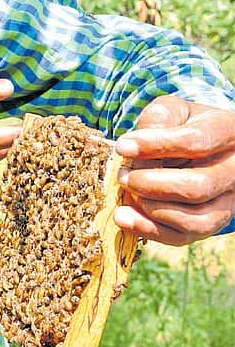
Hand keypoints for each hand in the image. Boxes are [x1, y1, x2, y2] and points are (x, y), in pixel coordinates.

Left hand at [114, 95, 234, 245]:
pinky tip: (124, 217)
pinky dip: (149, 230)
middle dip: (151, 184)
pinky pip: (184, 236)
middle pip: (198, 187)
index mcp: (229, 132)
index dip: (156, 145)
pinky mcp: (210, 223)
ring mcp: (228, 201)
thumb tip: (134, 146)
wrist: (196, 146)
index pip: (197, 141)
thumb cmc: (180, 124)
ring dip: (151, 208)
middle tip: (123, 175)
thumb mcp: (170, 110)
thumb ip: (157, 119)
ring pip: (195, 219)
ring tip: (125, 192)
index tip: (123, 147)